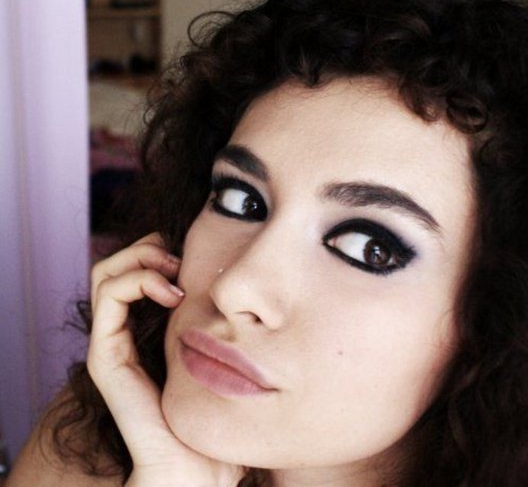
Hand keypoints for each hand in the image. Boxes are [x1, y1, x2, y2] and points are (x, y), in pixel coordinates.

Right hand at [87, 233, 244, 486]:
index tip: (191, 258)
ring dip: (141, 257)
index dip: (157, 250)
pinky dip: (138, 279)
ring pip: (106, 272)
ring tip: (175, 272)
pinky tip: (173, 293)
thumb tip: (236, 281)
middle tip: (179, 260)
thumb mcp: (216, 346)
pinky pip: (109, 296)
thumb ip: (213, 317)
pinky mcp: (107, 355)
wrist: (199, 464)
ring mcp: (112, 342)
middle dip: (147, 247)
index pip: (133, 269)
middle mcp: (123, 330)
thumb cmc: (216, 407)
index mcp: (144, 327)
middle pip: (115, 264)